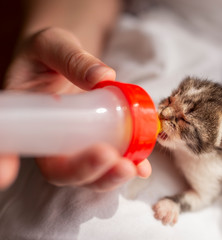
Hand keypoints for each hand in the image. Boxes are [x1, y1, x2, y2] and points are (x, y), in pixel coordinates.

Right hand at [1, 27, 150, 190]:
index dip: (6, 162)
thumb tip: (104, 77)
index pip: (17, 146)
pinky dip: (128, 166)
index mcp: (30, 117)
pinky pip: (111, 161)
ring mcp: (75, 145)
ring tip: (133, 167)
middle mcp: (50, 139)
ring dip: (110, 176)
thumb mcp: (54, 45)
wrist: (65, 57)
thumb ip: (73, 59)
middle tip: (111, 160)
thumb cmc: (50, 51)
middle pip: (61, 171)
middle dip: (87, 172)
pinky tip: (143, 167)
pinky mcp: (97, 142)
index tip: (7, 174)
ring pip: (88, 173)